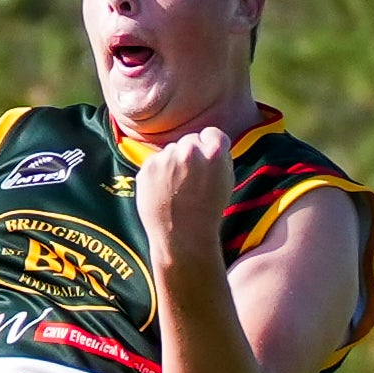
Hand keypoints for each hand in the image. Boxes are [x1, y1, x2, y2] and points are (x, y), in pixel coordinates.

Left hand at [134, 127, 232, 267]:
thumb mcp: (226, 182)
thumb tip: (207, 141)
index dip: (211, 147)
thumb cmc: (208, 212)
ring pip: (171, 151)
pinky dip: (158, 175)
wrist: (183, 238)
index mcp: (215, 153)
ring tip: (178, 191)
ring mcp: (166, 159)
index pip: (212, 134)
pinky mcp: (147, 168)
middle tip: (192, 181)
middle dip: (191, 155)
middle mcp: (189, 151)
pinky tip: (165, 194)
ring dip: (173, 165)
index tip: (209, 161)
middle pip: (190, 141)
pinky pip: (155, 163)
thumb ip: (219, 158)